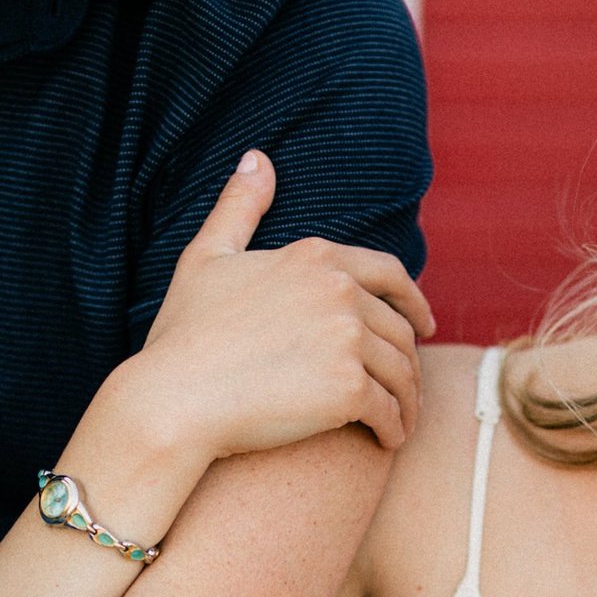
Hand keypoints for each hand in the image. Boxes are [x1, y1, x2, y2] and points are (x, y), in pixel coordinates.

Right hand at [127, 148, 435, 460]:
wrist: (172, 399)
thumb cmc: (182, 336)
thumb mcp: (205, 260)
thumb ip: (238, 208)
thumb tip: (256, 158)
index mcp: (314, 258)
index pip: (389, 274)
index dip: (413, 300)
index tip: (424, 324)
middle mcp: (339, 291)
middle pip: (398, 328)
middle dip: (407, 358)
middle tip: (406, 385)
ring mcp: (347, 339)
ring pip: (400, 371)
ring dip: (407, 399)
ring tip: (400, 419)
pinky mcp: (348, 389)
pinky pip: (391, 411)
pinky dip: (395, 428)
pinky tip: (387, 439)